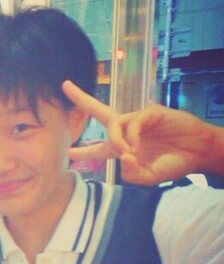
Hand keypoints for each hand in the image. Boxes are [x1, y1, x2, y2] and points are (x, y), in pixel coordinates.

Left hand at [63, 80, 216, 184]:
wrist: (198, 153)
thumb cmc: (173, 164)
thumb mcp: (148, 177)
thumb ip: (131, 173)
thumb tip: (121, 156)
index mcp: (122, 148)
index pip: (97, 148)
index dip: (82, 150)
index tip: (67, 152)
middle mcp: (127, 131)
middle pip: (98, 112)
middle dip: (81, 99)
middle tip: (64, 86)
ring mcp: (138, 120)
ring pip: (113, 124)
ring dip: (115, 140)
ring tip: (128, 153)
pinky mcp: (150, 112)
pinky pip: (132, 122)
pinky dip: (130, 137)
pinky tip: (137, 148)